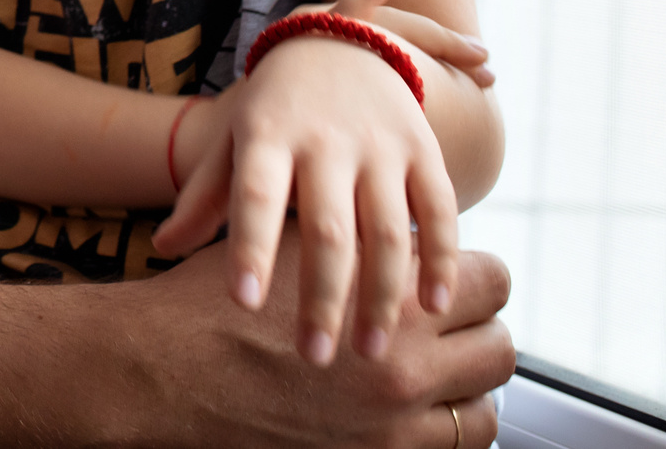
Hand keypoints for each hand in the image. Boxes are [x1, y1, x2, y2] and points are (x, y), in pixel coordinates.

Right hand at [131, 235, 512, 446]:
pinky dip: (450, 428)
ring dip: (471, 388)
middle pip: (499, 344)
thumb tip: (403, 236)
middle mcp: (406, 354)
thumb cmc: (218, 301)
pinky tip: (424, 414)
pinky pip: (459, 448)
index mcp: (388, 287)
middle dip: (480, 334)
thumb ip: (355, 238)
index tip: (457, 284)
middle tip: (456, 329)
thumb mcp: (289, 241)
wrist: (166, 368)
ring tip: (447, 376)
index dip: (475, 278)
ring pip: (487, 406)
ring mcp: (397, 414)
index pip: (488, 279)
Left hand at [156, 0, 459, 366]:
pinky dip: (439, 257)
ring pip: (386, 229)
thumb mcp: (230, 139)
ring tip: (368, 354)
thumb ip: (204, 196)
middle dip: (321, 298)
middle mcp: (323, 138)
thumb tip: (163, 248)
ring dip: (382, 296)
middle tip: (312, 358)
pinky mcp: (421, 147)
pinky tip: (431, 305)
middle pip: (325, 228)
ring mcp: (378, 142)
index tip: (243, 305)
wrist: (336, 39)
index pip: (254, 197)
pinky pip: (438, 208)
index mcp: (265, 136)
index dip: (250, 250)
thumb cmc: (270, 106)